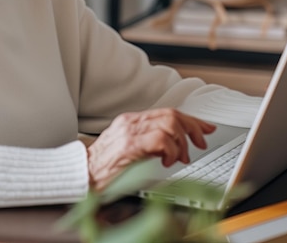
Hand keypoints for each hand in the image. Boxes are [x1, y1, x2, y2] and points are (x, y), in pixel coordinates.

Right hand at [86, 108, 214, 191]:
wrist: (82, 174)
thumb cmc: (103, 166)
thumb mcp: (128, 149)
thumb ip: (147, 142)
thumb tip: (173, 146)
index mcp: (131, 120)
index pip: (167, 112)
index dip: (190, 120)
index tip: (205, 128)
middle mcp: (131, 121)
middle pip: (172, 114)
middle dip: (192, 128)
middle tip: (199, 145)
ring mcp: (130, 132)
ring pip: (169, 123)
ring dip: (182, 143)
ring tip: (179, 158)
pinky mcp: (130, 145)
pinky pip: (161, 140)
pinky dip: (171, 151)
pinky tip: (167, 161)